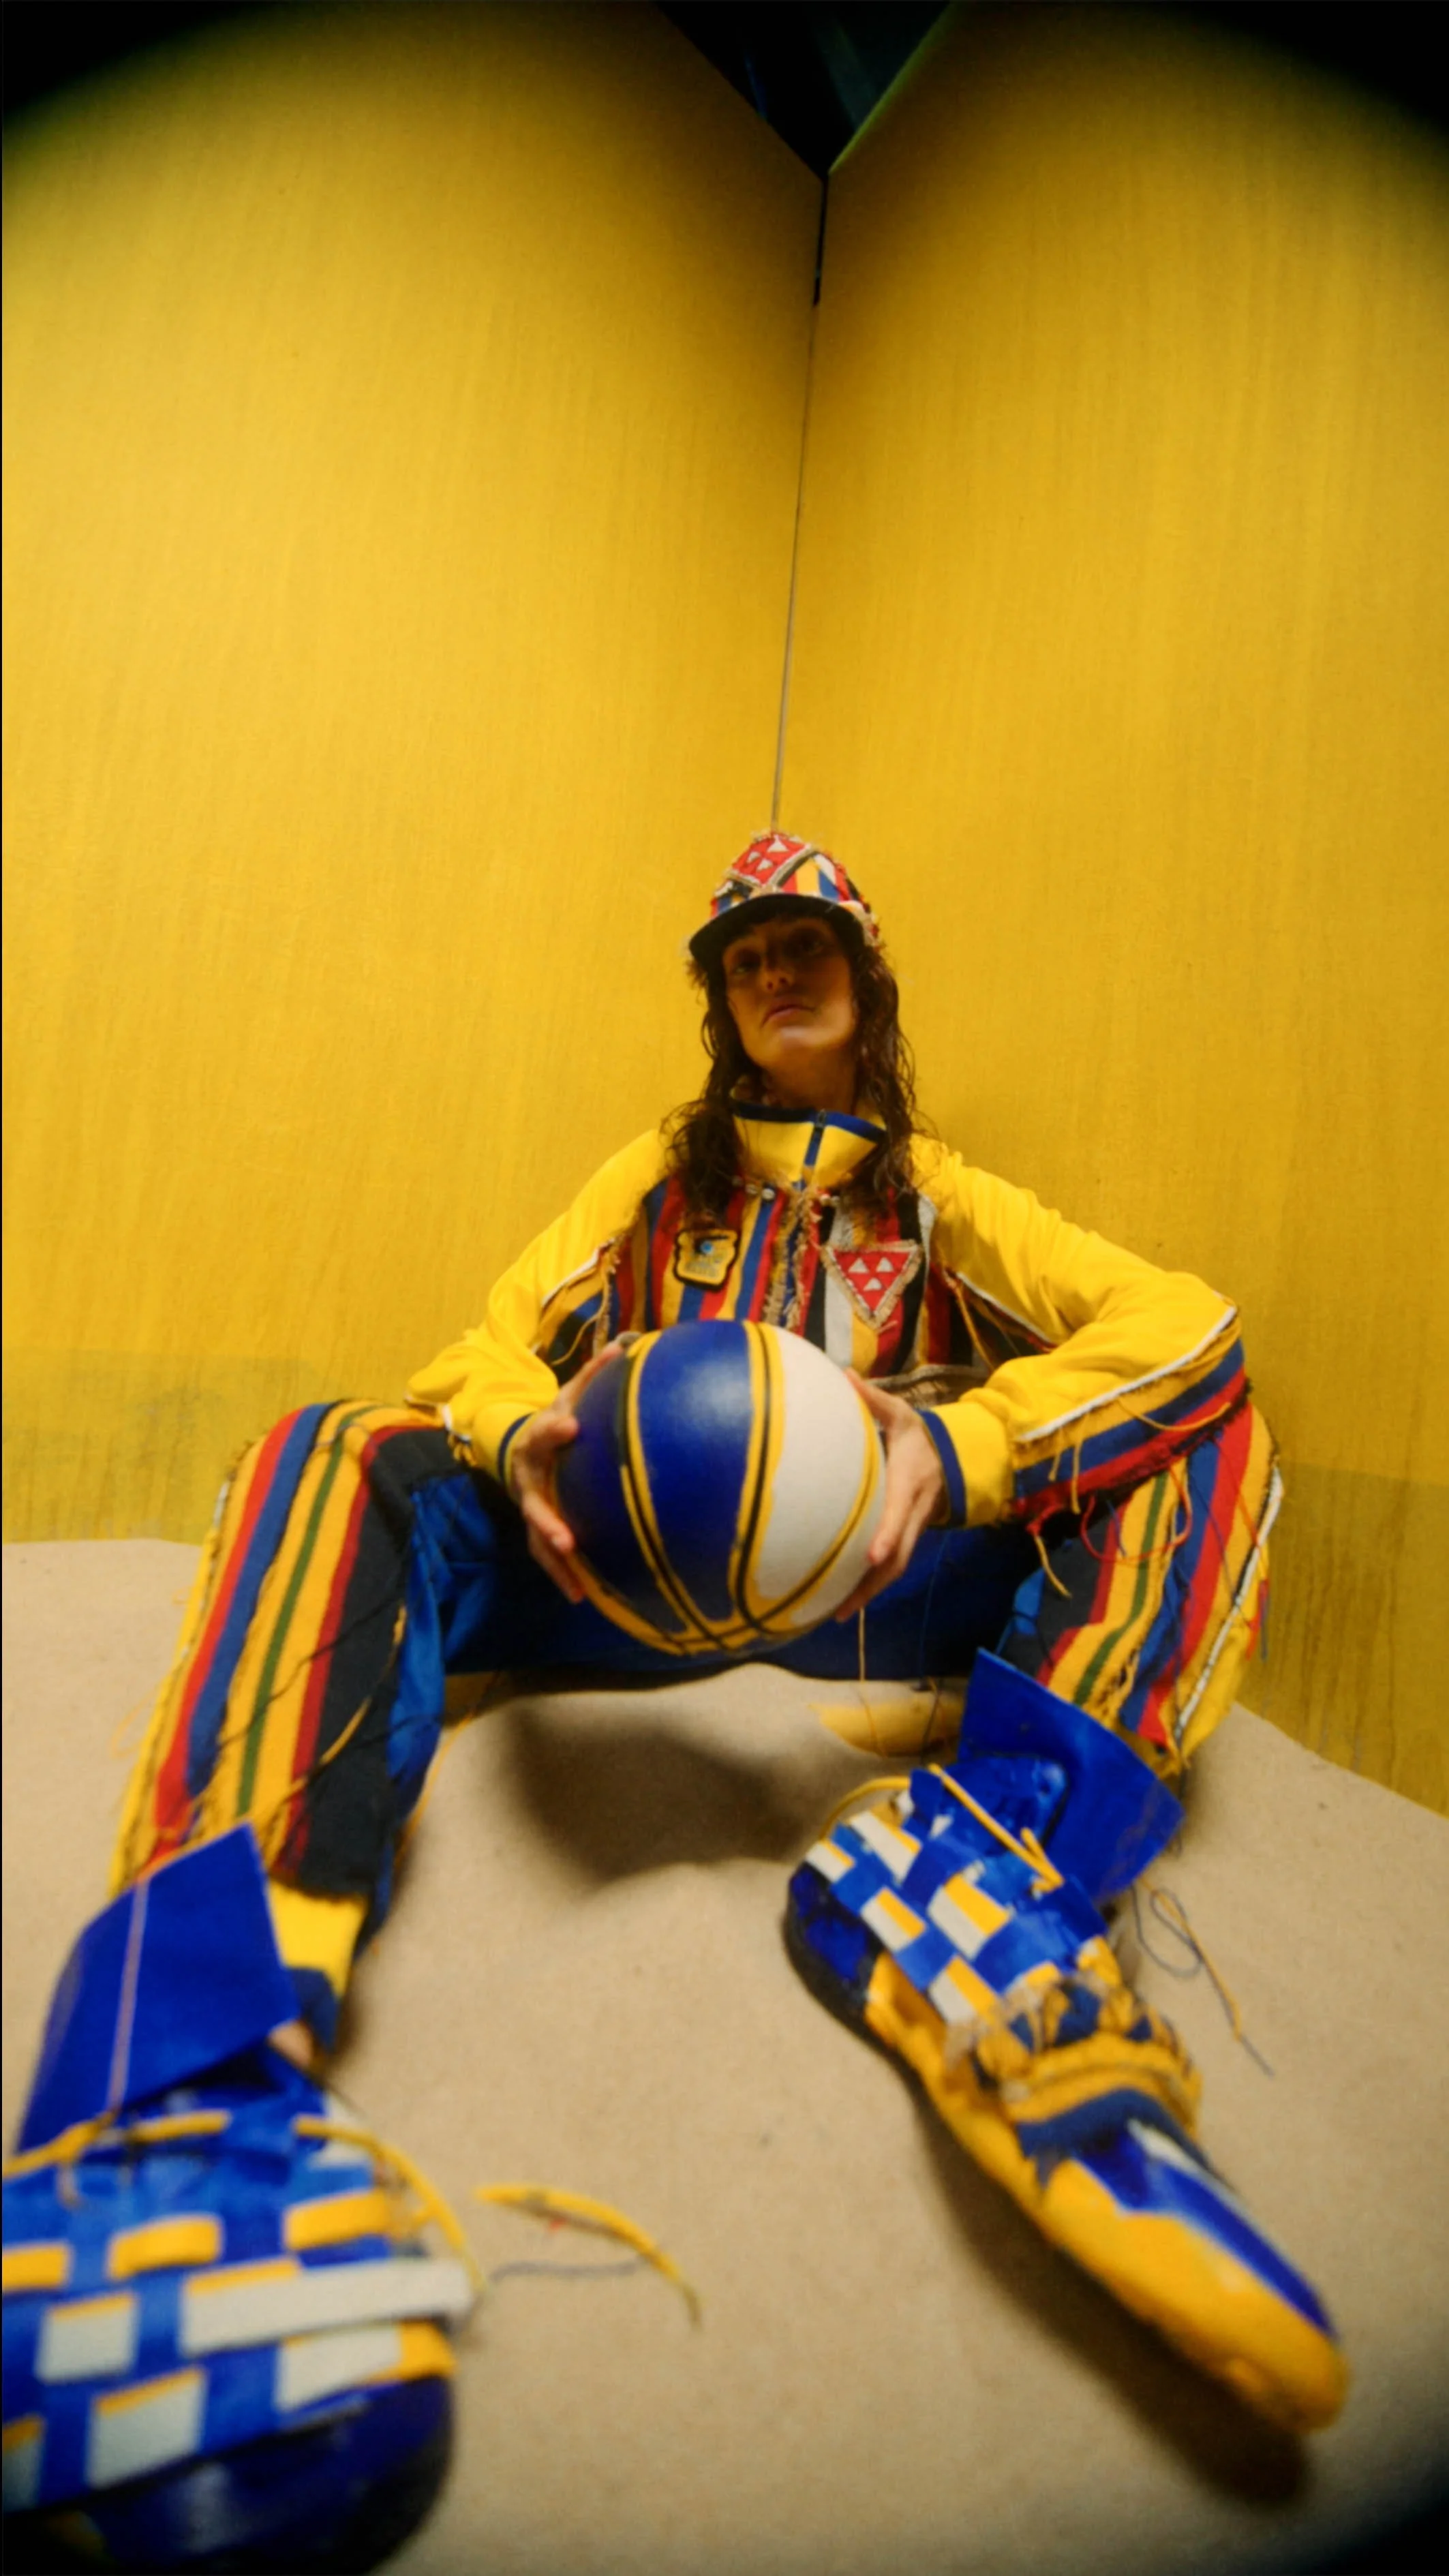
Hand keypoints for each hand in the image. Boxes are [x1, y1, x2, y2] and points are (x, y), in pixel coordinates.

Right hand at [506, 1343, 622, 1603]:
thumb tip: (625, 1346)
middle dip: (546, 1521)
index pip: (543, 1432)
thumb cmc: (560, 1418)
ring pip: (537, 1537)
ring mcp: (530, 1505)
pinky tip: (584, 1597)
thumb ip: (595, 1376)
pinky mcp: (538, 1527)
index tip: (571, 1427)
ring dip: (554, 1563)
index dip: (554, 1430)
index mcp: (538, 1438)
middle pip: (532, 1501)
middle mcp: (529, 1476)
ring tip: (576, 1587)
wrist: (521, 1446)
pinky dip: (564, 1577)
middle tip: (566, 1541)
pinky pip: (547, 1555)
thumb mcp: (573, 1394)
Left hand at [834, 1372, 947, 1620]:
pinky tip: (844, 1599)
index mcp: (909, 1483)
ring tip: (836, 1614)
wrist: (954, 1458)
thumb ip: (872, 1398)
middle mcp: (913, 1513)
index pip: (900, 1513)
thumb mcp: (900, 1413)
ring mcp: (912, 1529)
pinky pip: (891, 1566)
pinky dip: (870, 1585)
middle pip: (898, 1556)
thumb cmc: (918, 1436)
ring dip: (869, 1592)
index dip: (888, 1533)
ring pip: (895, 1568)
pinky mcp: (906, 1537)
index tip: (872, 1554)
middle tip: (842, 1607)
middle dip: (873, 1583)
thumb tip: (843, 1376)